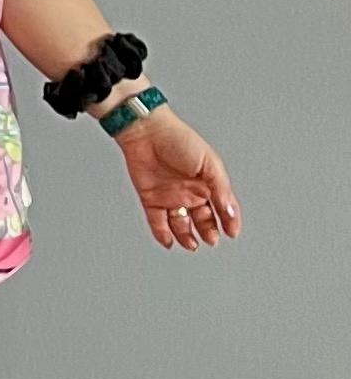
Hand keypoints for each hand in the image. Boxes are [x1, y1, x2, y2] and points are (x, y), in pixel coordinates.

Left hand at [115, 104, 240, 250]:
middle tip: (211, 240)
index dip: (229, 221)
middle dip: (208, 231)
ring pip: (180, 223)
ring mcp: (170, 197)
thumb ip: (220, 190)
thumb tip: (230, 212)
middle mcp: (190, 192)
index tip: (232, 233)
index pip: (222, 207)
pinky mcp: (151, 199)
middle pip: (202, 219)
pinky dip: (162, 233)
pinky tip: (169, 242)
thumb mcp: (210, 165)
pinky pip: (157, 221)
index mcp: (208, 183)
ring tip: (191, 245)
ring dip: (186, 236)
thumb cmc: (180, 140)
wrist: (147, 133)